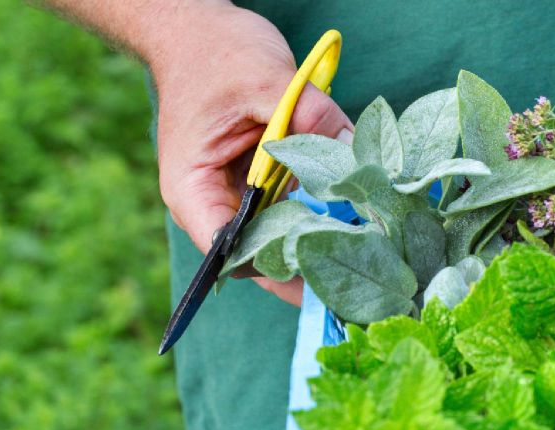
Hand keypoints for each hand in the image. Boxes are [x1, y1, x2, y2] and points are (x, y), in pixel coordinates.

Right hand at [148, 2, 352, 305]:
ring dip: (315, 237)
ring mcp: (233, 194)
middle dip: (304, 259)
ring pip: (276, 234)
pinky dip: (316, 209)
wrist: (197, 31)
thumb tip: (357, 151)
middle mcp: (209, 202)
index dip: (274, 269)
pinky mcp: (256, 181)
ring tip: (362, 248)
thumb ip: (310, 117)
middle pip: (256, 253)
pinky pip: (288, 207)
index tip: (321, 273)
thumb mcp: (266, 80)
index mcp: (192, 189)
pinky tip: (353, 214)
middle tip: (356, 265)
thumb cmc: (214, 54)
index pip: (229, 252)